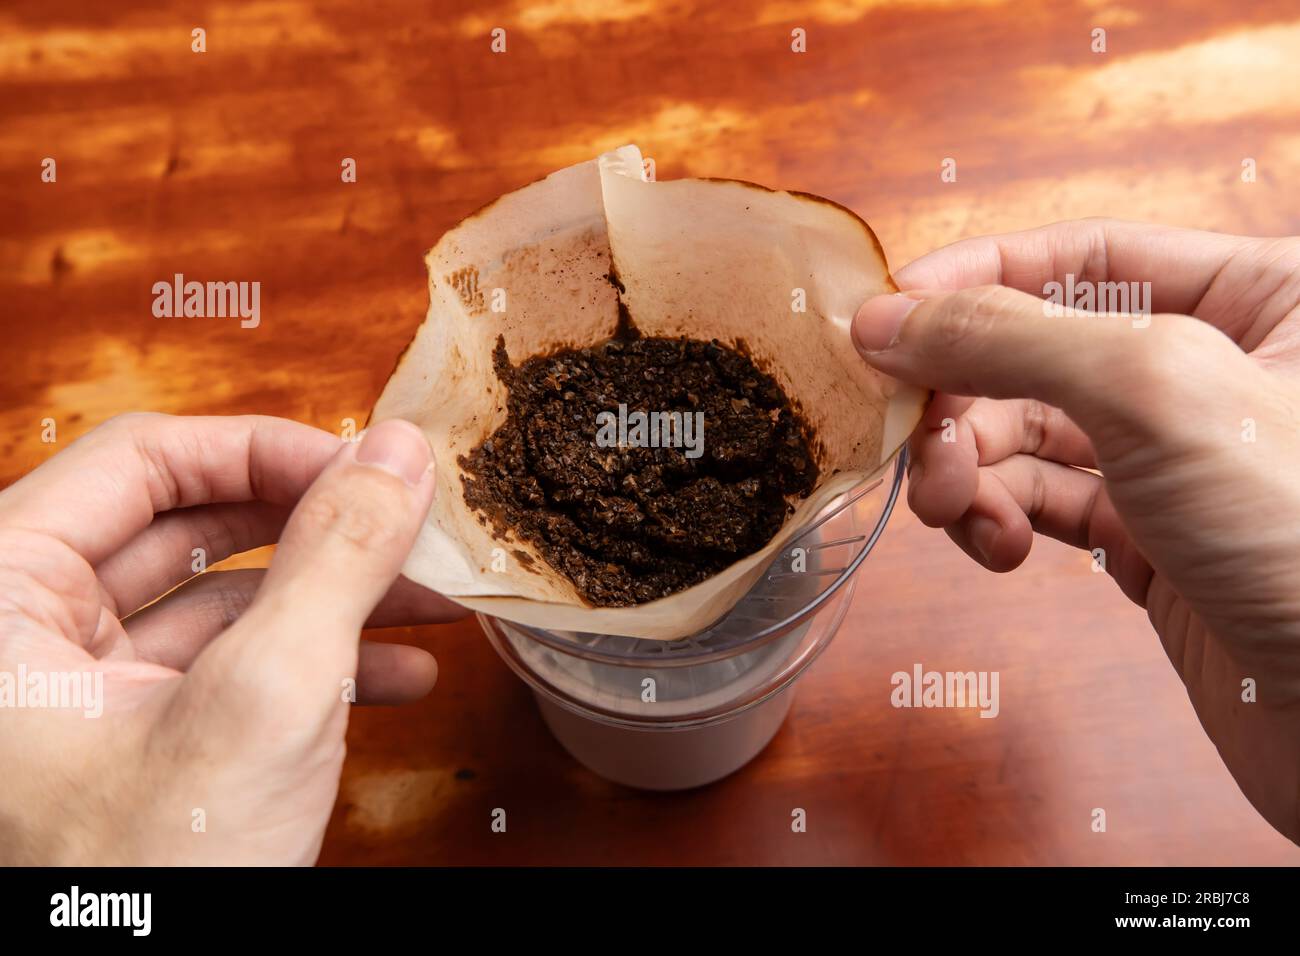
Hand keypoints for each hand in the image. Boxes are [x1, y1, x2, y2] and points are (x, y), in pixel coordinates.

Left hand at [0, 414, 464, 863]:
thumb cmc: (147, 888)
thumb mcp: (266, 700)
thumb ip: (334, 558)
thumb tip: (397, 451)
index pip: (141, 459)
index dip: (268, 447)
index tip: (369, 465)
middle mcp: (27, 641)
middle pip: (190, 525)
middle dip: (317, 527)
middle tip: (406, 525)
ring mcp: (85, 701)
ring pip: (222, 601)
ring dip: (335, 597)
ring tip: (433, 601)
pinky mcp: (139, 750)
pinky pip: (230, 672)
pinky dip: (319, 665)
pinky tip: (405, 676)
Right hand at [853, 219, 1299, 842]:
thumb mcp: (1154, 392)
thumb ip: (1011, 338)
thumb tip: (886, 320)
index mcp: (1257, 294)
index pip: (1079, 255)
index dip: (973, 280)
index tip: (885, 320)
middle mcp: (1212, 371)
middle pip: (1033, 351)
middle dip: (960, 398)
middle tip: (914, 442)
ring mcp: (1175, 461)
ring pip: (1026, 435)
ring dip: (968, 468)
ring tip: (952, 508)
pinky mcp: (1148, 541)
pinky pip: (1041, 506)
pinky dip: (1000, 521)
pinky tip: (998, 548)